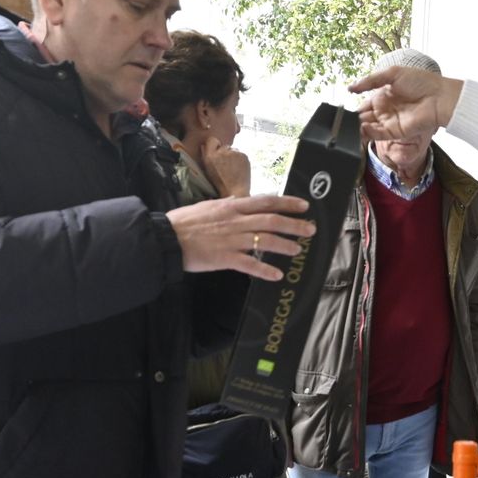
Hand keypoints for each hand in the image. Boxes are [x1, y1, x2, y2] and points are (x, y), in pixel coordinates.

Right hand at [167, 194, 312, 280]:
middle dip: (294, 225)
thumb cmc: (185, 222)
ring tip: (298, 250)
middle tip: (311, 230)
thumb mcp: (209, 207)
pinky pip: (249, 265)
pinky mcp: (224, 258)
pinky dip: (264, 270)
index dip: (288, 203)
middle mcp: (236, 221)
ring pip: (265, 241)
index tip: (304, 206)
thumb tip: (241, 203)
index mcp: (232, 207)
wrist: (166, 237)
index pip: (266, 201)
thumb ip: (228, 206)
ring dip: (284, 246)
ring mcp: (231, 240)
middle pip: (272, 220)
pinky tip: (277, 275)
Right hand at [200, 138, 250, 197]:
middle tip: (226, 166)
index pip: (212, 140)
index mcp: (210, 156)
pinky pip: (241, 154)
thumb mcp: (208, 170)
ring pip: (233, 150)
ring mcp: (234, 153)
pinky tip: (239, 169)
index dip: (215, 145)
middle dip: (225, 153)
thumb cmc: (220, 183)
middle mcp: (222, 152)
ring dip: (233, 156)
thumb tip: (203, 145)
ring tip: (233, 169)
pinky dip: (240, 160)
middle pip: (224, 146)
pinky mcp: (243, 155)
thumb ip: (205, 156)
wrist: (235, 191)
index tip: (217, 152)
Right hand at [350, 66, 463, 142]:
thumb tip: (350, 87)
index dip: (353, 109)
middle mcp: (385, 110)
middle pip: (364, 118)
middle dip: (352, 121)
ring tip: (345, 128)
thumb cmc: (421, 82)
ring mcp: (390, 122)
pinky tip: (359, 129)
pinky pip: (378, 135)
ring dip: (357, 129)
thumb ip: (370, 80)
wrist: (439, 96)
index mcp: (383, 96)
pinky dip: (367, 134)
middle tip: (340, 122)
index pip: (364, 105)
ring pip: (368, 128)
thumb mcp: (392, 74)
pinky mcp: (396, 132)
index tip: (341, 112)